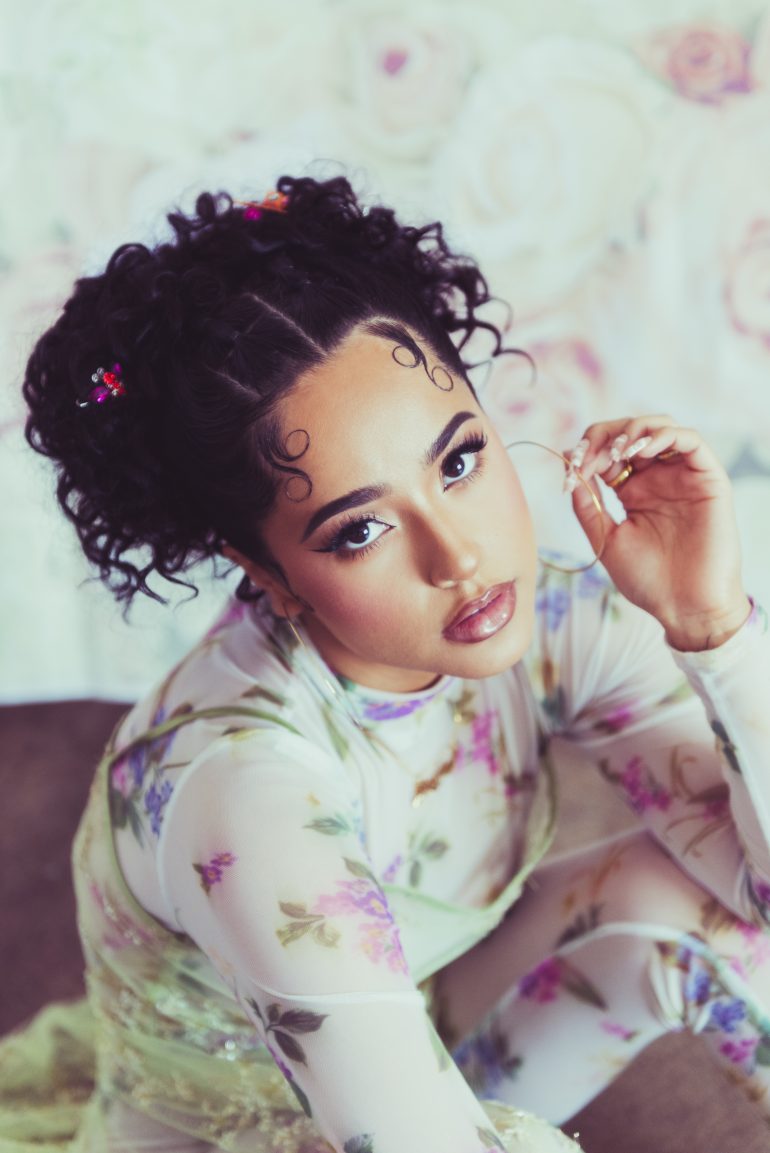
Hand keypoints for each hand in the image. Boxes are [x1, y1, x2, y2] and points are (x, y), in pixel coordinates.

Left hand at [567, 415, 750, 650]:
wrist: (684, 607)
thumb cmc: (648, 580)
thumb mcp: (606, 539)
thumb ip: (588, 506)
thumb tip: (570, 469)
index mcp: (633, 490)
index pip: (608, 449)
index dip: (588, 450)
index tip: (573, 467)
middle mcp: (658, 478)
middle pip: (631, 431)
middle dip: (604, 436)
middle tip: (590, 457)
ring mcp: (683, 476)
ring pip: (661, 426)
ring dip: (634, 429)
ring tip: (616, 451)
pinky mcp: (708, 479)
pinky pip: (691, 440)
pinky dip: (664, 435)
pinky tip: (641, 449)